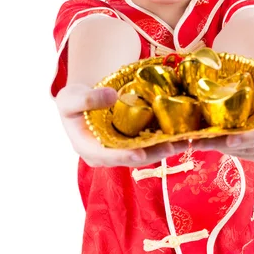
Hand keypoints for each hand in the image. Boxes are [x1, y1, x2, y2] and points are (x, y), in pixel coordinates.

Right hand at [55, 84, 188, 167]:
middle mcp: (106, 154)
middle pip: (133, 157)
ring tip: (184, 140)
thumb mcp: (70, 97)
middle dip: (154, 153)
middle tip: (174, 146)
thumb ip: (87, 98)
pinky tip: (179, 131)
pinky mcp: (130, 141)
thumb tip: (112, 96)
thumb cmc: (72, 100)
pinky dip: (163, 138)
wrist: (80, 99)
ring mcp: (120, 149)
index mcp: (88, 148)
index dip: (125, 156)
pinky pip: (148, 142)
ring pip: (144, 152)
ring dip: (164, 147)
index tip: (141, 154)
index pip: (108, 156)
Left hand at [192, 56, 253, 161]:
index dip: (250, 136)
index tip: (230, 139)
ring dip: (220, 148)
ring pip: (244, 151)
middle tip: (201, 141)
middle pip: (252, 144)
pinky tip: (207, 142)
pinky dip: (224, 149)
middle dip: (226, 144)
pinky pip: (243, 154)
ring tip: (198, 142)